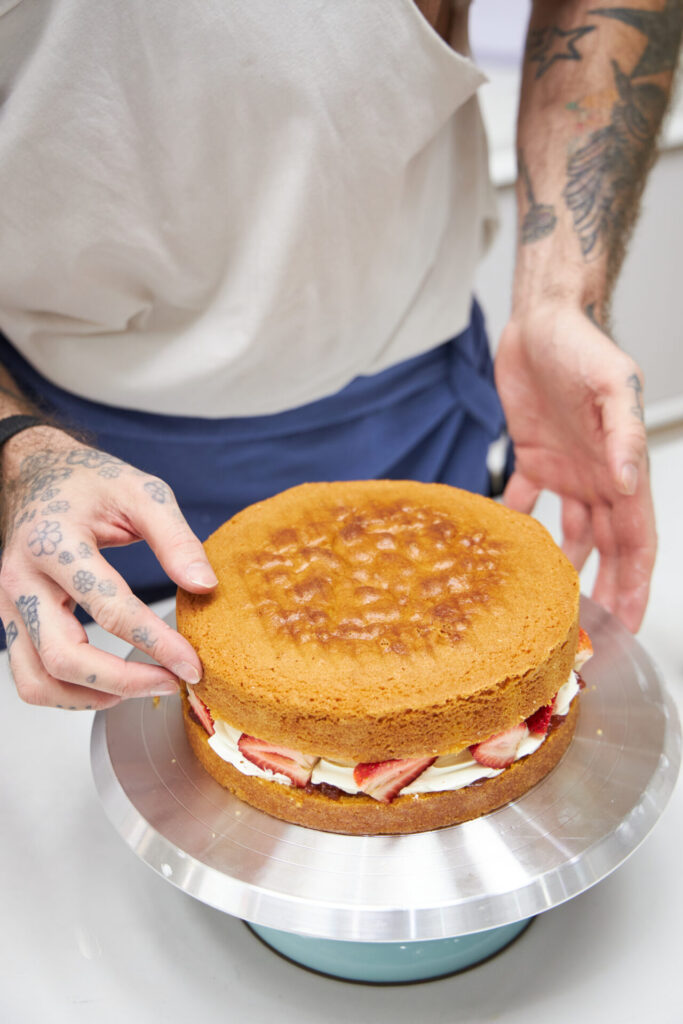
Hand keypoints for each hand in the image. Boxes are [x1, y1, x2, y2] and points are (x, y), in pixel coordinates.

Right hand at [0, 428, 217, 708]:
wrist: (35, 473)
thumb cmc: (86, 481)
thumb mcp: (141, 492)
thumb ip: (175, 538)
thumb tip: (205, 586)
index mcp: (54, 542)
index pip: (108, 607)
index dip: (156, 643)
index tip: (192, 664)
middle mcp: (21, 579)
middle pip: (65, 656)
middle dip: (125, 681)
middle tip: (173, 682)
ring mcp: (7, 605)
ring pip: (39, 681)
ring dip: (94, 698)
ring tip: (144, 686)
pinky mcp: (9, 622)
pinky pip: (31, 678)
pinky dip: (70, 694)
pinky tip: (110, 685)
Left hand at [494, 304, 655, 632]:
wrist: (540, 320)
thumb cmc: (581, 345)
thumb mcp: (610, 384)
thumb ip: (622, 433)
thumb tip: (630, 481)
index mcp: (621, 467)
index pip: (637, 539)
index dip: (636, 583)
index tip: (630, 622)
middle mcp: (597, 476)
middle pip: (607, 548)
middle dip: (604, 591)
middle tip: (591, 632)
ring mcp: (566, 470)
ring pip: (572, 533)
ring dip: (565, 567)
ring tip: (551, 604)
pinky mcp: (532, 457)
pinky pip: (526, 501)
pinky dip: (519, 525)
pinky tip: (505, 551)